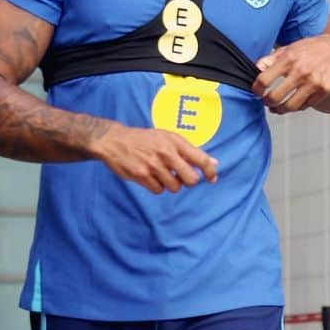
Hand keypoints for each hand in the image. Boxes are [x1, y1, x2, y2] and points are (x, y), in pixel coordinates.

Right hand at [95, 126, 217, 193]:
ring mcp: (153, 164)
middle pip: (191, 180)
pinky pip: (159, 190)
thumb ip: (190, 151)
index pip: (202, 159)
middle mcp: (166, 152)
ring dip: (171, 184)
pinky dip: (157, 187)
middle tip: (180, 176)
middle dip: (188, 182)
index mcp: (175, 141)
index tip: (211, 179)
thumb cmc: (145, 140)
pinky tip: (150, 177)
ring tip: (162, 174)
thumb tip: (214, 163)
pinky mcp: (141, 175)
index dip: (210, 172)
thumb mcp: (168, 138)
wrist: (114, 140)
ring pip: (175, 187)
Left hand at [252, 34, 329, 114]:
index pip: (264, 79)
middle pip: (275, 97)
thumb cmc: (310, 49)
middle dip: (267, 102)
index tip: (256, 92)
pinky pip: (305, 106)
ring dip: (280, 110)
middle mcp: (301, 71)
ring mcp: (314, 82)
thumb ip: (270, 59)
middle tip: (266, 101)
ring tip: (276, 108)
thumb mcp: (288, 49)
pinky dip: (296, 107)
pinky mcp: (324, 91)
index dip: (256, 89)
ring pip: (290, 106)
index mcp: (289, 59)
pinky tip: (293, 103)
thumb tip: (255, 69)